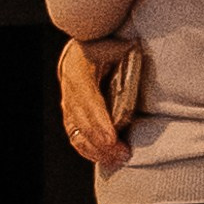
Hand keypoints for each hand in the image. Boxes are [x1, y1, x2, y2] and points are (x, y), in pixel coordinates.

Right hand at [58, 39, 129, 172]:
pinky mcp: (70, 117)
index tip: (112, 138)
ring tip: (117, 159)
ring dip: (97, 150)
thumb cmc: (99, 47)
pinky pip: (75, 137)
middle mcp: (69, 92)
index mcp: (78, 73)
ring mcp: (67, 106)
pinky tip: (104, 158)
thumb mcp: (110, 44)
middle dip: (102, 143)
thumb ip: (122, 49)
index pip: (88, 101)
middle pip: (82, 123)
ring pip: (77, 134)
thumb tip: (136, 46)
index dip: (99, 122)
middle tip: (122, 154)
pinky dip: (88, 151)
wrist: (79, 51)